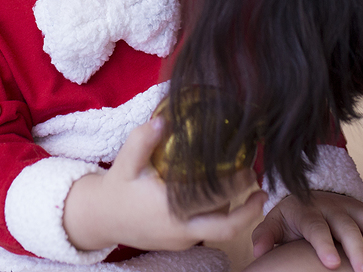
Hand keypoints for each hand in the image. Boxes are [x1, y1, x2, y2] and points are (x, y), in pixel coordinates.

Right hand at [63, 117, 267, 252]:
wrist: (100, 219)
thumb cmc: (115, 189)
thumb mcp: (124, 162)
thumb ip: (142, 140)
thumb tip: (164, 118)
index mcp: (169, 209)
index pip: (214, 202)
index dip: (237, 189)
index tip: (249, 170)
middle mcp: (179, 229)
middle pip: (227, 228)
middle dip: (250, 211)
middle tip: (261, 190)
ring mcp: (180, 240)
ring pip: (218, 231)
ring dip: (236, 214)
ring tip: (249, 191)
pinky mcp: (178, 244)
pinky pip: (206, 232)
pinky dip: (218, 216)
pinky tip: (223, 198)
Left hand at [251, 192, 362, 271]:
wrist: (310, 196)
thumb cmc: (292, 219)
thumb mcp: (275, 222)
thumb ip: (266, 235)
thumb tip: (259, 252)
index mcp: (307, 210)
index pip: (316, 226)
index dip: (324, 244)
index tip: (331, 263)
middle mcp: (333, 207)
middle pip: (348, 226)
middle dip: (359, 249)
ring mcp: (354, 208)